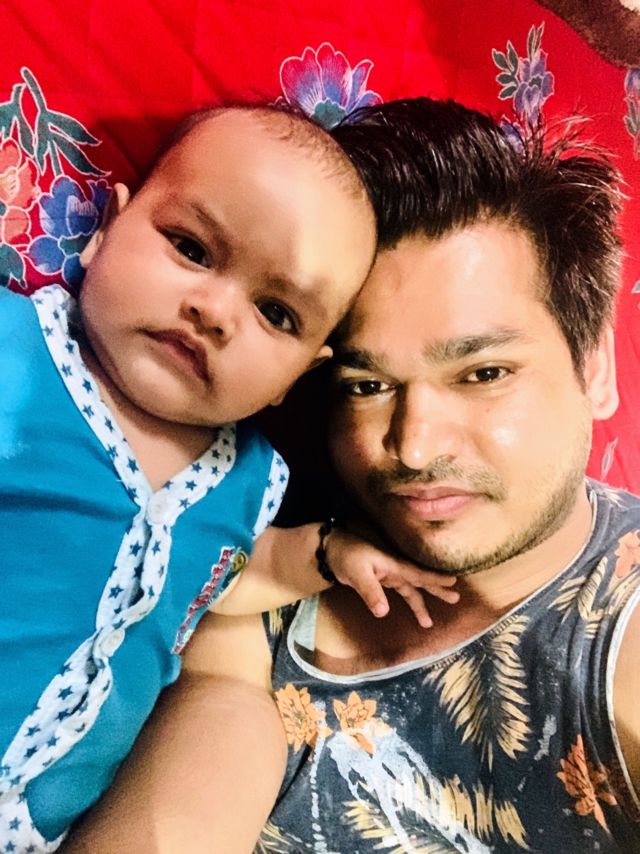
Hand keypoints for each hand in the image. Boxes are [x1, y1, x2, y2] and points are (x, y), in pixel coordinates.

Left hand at [324, 528, 458, 627]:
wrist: (330, 551)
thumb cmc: (346, 556)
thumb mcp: (357, 574)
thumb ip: (370, 592)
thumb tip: (384, 612)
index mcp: (393, 566)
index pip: (417, 574)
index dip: (434, 579)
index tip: (453, 582)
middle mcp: (394, 570)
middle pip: (419, 581)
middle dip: (437, 589)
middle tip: (455, 598)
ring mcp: (388, 576)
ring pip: (411, 590)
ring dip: (421, 603)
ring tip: (430, 622)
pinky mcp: (381, 581)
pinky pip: (401, 592)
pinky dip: (410, 600)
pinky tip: (414, 610)